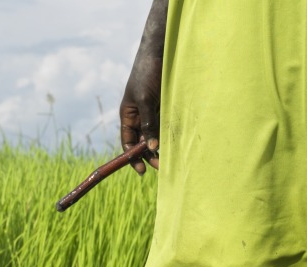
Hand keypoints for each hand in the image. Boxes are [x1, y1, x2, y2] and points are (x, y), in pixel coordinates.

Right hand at [120, 0, 167, 174]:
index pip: (127, 142)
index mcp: (129, 115)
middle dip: (151, 156)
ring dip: (163, 148)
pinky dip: (172, 137)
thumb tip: (151, 147)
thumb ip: (149, 123)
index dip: (132, 157)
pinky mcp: (168, 110)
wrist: (162, 54)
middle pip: (143, 143)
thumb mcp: (145, 100)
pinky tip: (179, 145)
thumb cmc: (147, 73)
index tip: (142, 171)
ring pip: (157, 137)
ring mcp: (155, 114)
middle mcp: (141, 117)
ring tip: (172, 159)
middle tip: (163, 166)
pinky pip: (169, 128)